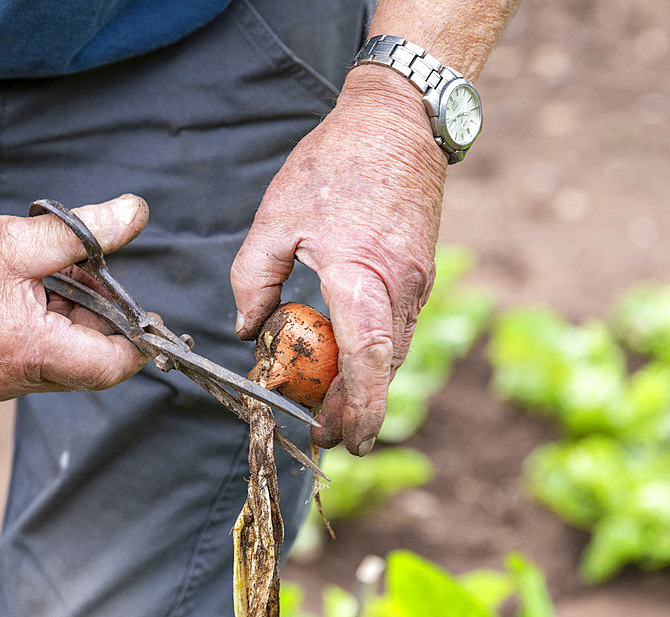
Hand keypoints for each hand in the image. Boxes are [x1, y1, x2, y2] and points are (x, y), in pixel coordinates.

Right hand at [0, 194, 149, 401]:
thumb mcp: (21, 238)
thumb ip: (86, 231)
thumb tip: (136, 212)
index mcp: (29, 351)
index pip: (110, 367)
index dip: (136, 343)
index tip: (145, 315)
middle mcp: (12, 382)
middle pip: (85, 366)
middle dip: (99, 324)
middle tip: (90, 278)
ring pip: (57, 367)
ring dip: (69, 328)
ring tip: (55, 280)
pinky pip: (28, 368)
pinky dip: (41, 338)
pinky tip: (28, 299)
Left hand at [231, 67, 447, 454]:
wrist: (398, 121)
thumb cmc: (334, 164)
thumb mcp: (276, 217)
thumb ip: (254, 277)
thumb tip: (249, 328)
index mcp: (362, 274)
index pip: (368, 358)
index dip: (361, 407)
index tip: (351, 442)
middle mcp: (400, 286)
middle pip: (383, 366)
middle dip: (358, 407)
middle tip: (328, 434)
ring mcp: (417, 280)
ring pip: (393, 348)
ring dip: (366, 381)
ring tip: (333, 403)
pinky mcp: (420, 271)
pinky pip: (398, 324)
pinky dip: (375, 350)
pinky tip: (349, 355)